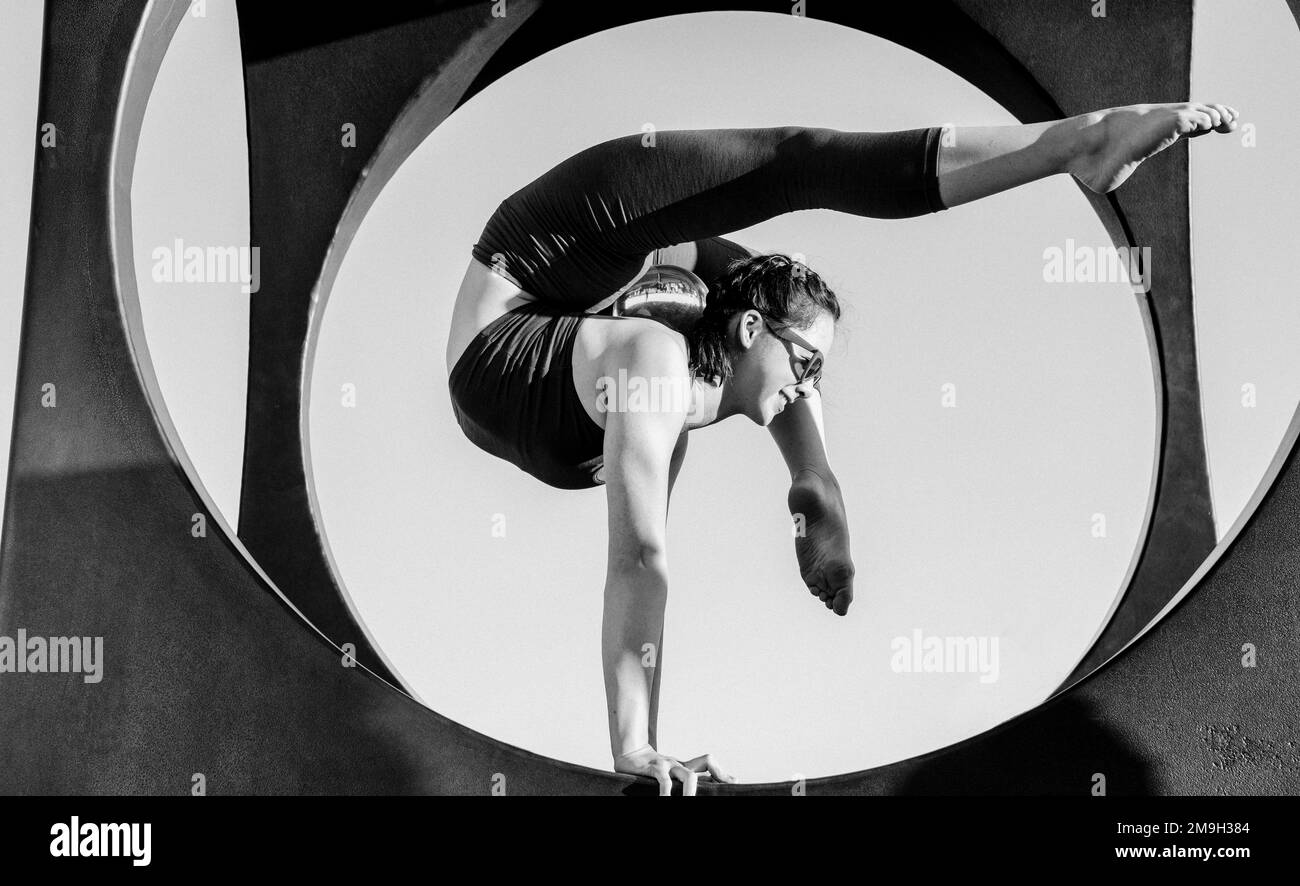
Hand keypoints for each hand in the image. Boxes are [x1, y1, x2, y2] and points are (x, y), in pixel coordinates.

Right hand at [613, 745, 736, 794]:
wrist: (629, 754)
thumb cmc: (652, 769)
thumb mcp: (671, 774)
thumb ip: (687, 778)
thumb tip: (709, 785)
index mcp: (685, 766)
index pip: (708, 762)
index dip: (721, 772)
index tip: (733, 783)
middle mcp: (680, 763)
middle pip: (706, 761)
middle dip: (717, 777)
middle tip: (720, 795)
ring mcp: (668, 764)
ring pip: (688, 776)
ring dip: (693, 793)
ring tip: (690, 803)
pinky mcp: (654, 769)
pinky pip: (664, 782)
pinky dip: (668, 794)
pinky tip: (666, 801)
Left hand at [788, 468, 854, 614]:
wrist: (812, 490)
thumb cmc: (812, 490)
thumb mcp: (808, 490)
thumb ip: (807, 491)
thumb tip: (805, 487)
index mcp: (837, 548)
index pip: (845, 578)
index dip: (842, 595)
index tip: (831, 601)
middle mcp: (833, 558)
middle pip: (840, 590)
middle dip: (834, 601)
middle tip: (822, 595)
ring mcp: (822, 560)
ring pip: (830, 588)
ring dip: (826, 596)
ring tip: (818, 590)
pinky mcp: (810, 559)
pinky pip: (816, 581)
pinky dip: (816, 588)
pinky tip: (813, 586)